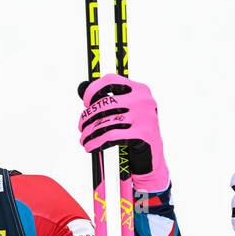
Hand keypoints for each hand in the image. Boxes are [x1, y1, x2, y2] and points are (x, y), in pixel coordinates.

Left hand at [78, 74, 169, 192]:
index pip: (110, 81)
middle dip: (87, 117)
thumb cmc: (135, 129)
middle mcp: (144, 101)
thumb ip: (106, 98)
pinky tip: (90, 147)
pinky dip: (96, 142)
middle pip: (104, 104)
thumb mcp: (126, 110)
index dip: (93, 90)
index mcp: (140, 90)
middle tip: (81, 127)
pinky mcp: (143, 134)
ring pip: (105, 122)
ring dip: (89, 133)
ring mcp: (145, 117)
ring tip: (84, 139)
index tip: (86, 104)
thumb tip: (81, 86)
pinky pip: (110, 137)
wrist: (153, 155)